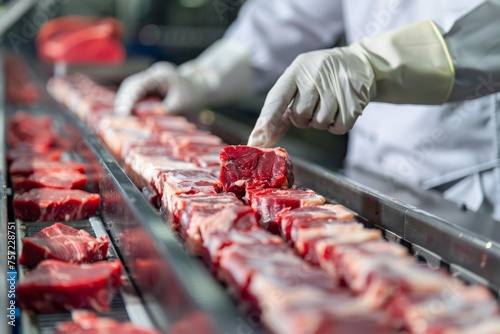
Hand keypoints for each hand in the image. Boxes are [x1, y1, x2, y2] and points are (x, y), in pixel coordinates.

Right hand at [115, 40, 251, 115]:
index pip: (137, 85)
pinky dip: (131, 106)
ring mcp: (150, 80)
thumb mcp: (182, 102)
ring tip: (122, 119)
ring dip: (125, 104)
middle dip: (123, 102)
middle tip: (120, 118)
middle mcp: (152, 75)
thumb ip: (165, 108)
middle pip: (130, 86)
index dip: (128, 100)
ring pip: (131, 91)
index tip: (123, 114)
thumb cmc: (193, 93)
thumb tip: (146, 117)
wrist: (200, 87)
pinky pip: (136, 96)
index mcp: (160, 74)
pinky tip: (129, 116)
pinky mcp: (150, 88)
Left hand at [248, 20, 455, 147]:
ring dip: (322, 122)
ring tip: (329, 104)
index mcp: (296, 70)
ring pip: (320, 123)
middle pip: (300, 116)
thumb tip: (260, 138)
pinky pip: (339, 127)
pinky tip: (341, 110)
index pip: (277, 98)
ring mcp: (336, 84)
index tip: (257, 139)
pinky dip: (338, 125)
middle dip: (304, 118)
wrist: (360, 61)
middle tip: (314, 106)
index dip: (267, 120)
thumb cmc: (321, 77)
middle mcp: (314, 74)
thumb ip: (281, 108)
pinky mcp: (355, 96)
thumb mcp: (299, 81)